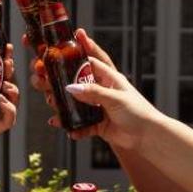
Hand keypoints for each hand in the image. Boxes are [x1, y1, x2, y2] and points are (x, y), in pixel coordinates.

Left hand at [0, 36, 17, 161]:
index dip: (3, 59)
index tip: (6, 48)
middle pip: (7, 82)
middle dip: (10, 71)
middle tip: (7, 62)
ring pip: (12, 99)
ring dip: (13, 88)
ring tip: (5, 83)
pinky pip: (9, 118)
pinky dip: (9, 108)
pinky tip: (0, 100)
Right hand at [45, 29, 160, 151]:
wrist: (147, 137)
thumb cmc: (137, 112)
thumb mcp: (115, 99)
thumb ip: (93, 93)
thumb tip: (70, 88)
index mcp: (107, 78)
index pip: (87, 62)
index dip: (72, 57)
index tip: (55, 54)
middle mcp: (100, 91)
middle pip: (75, 84)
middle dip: (59, 85)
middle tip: (45, 86)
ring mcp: (97, 108)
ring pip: (74, 105)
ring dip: (63, 107)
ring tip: (53, 109)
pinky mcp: (96, 124)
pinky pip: (80, 125)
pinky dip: (73, 129)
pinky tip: (69, 132)